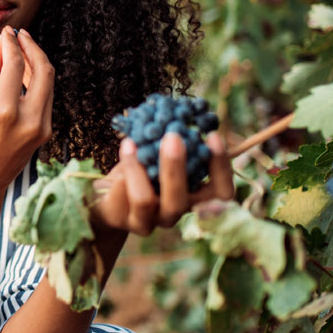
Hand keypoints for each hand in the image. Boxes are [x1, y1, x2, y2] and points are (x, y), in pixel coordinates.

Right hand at [0, 27, 54, 203]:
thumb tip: (1, 45)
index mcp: (5, 112)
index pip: (16, 64)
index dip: (11, 43)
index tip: (6, 32)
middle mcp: (29, 120)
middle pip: (44, 69)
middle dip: (33, 47)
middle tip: (20, 35)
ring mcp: (41, 128)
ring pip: (49, 83)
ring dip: (36, 63)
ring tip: (19, 52)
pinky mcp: (45, 133)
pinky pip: (46, 98)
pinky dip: (37, 82)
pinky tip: (22, 75)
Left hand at [91, 131, 233, 235]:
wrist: (111, 194)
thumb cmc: (144, 166)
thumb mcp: (160, 153)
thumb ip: (173, 141)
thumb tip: (179, 111)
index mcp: (195, 197)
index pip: (222, 192)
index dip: (221, 167)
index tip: (212, 136)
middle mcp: (176, 213)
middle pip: (181, 199)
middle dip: (176, 166)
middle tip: (172, 136)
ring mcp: (150, 221)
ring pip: (144, 201)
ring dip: (138, 169)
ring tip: (131, 143)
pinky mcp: (122, 220)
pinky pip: (120, 197)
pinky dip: (120, 173)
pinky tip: (123, 151)